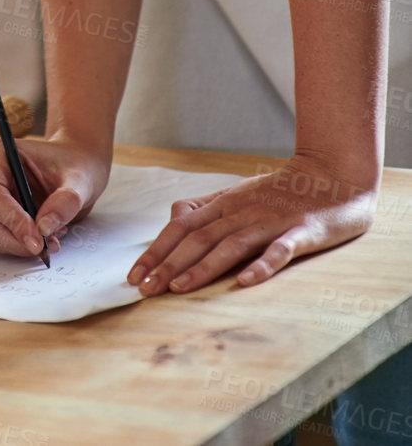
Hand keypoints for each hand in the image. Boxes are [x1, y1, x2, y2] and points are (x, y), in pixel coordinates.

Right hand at [0, 132, 110, 257]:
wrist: (71, 169)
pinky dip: (12, 246)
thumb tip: (44, 227)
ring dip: (13, 245)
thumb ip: (66, 202)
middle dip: (12, 239)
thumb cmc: (72, 167)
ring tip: (46, 237)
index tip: (36, 241)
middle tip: (46, 245)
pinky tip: (36, 237)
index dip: (10, 220)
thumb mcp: (80, 181)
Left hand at [127, 154, 379, 295]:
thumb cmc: (280, 192)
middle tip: (144, 289)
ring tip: (178, 287)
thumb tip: (173, 219)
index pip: (182, 228)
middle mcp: (242, 212)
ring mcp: (271, 222)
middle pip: (199, 239)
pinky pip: (280, 250)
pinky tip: (245, 281)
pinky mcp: (301, 233)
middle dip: (169, 264)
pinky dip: (262, 265)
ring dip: (203, 267)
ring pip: (231, 245)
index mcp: (224, 204)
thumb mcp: (237, 195)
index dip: (157, 251)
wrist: (331, 176)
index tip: (134, 275)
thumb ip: (206, 208)